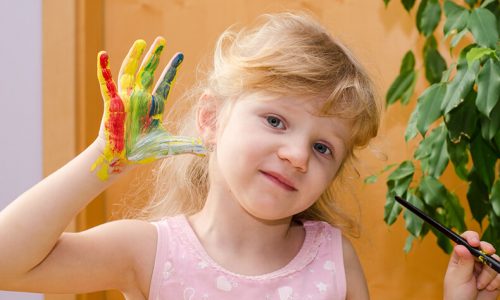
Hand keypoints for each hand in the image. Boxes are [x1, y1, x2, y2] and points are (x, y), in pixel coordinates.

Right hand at [91, 37, 205, 179]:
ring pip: (130, 72)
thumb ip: (187, 145)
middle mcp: (141, 98)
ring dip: (135, 57)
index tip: (180, 55)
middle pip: (149, 72)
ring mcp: (126, 98)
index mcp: (155, 105)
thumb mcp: (169, 146)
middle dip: (155, 56)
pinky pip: (106, 83)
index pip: (165, 82)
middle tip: (162, 40)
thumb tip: (205, 150)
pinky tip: (102, 54)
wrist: (122, 158)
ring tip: (142, 42)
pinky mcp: (112, 102)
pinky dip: (104, 69)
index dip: (172, 69)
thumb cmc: (143, 152)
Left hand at [444, 231, 499, 299]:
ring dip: (488, 274)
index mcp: (460, 257)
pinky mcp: (495, 278)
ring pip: (494, 261)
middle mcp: (473, 260)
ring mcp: (485, 269)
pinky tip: (489, 288)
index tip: (475, 242)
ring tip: (480, 285)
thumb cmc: (457, 295)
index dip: (471, 237)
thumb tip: (461, 246)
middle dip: (486, 251)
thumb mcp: (458, 278)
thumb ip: (463, 262)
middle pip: (484, 247)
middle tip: (488, 252)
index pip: (465, 240)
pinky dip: (497, 281)